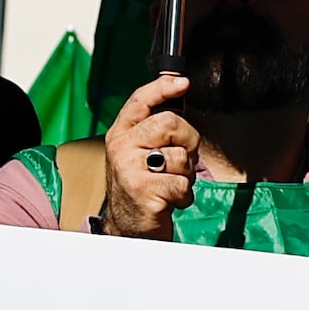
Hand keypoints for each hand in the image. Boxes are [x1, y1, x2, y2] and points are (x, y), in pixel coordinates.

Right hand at [96, 71, 197, 241]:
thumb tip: (179, 93)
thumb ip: (155, 127)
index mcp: (121, 133)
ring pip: (180, 156)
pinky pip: (182, 184)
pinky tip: (168, 200)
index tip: (183, 83)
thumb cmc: (140, 186)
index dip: (163, 87)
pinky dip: (183, 196)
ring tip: (169, 183)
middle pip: (171, 122)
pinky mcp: (143, 190)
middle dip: (188, 141)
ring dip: (185, 175)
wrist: (127, 226)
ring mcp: (130, 168)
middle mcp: (122, 146)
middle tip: (180, 160)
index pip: (140, 100)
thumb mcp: (140, 151)